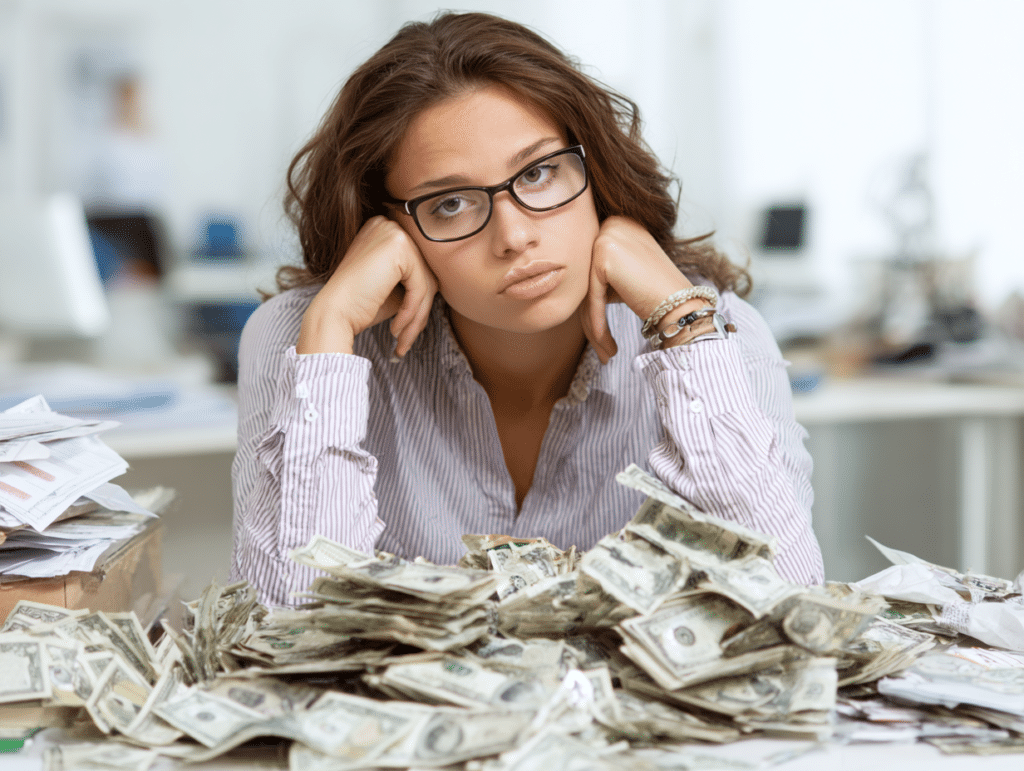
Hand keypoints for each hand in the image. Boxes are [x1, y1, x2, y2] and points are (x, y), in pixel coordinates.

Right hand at [297, 216, 437, 356]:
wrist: (333, 314)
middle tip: (407, 337)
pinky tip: (396, 328)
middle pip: (424, 271)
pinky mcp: (398, 247)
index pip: (417, 265)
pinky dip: (411, 312)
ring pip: (426, 281)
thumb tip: (443, 283)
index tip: (408, 326)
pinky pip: (420, 286)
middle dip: (420, 310)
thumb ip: (417, 279)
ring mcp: (393, 232)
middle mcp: (388, 224)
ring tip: (403, 339)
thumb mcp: (394, 286)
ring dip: (418, 316)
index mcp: (384, 230)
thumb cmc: (359, 305)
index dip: (417, 299)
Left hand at [581, 216, 692, 363]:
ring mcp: (608, 235)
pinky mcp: (604, 254)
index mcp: (618, 221)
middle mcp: (612, 222)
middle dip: (591, 317)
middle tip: (601, 351)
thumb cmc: (655, 293)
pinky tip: (606, 346)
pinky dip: (597, 322)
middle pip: (587, 278)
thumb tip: (569, 285)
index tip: (597, 333)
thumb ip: (600, 270)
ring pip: (587, 289)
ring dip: (594, 326)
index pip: (593, 267)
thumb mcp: (625, 271)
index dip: (593, 303)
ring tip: (606, 353)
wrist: (683, 303)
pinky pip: (592, 296)